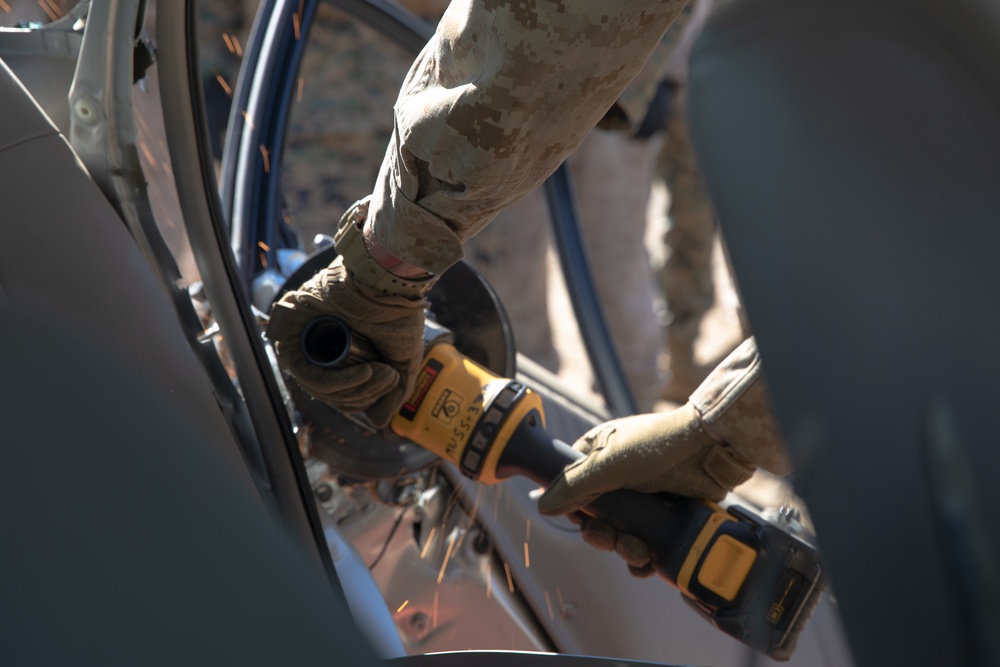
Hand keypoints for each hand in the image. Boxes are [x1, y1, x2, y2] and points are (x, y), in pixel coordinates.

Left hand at [265, 256, 425, 427]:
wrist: (388, 277)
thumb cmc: (396, 311)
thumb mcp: (402, 360)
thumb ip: (393, 392)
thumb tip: (378, 423)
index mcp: (342, 354)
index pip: (342, 394)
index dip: (365, 398)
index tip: (390, 383)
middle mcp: (319, 348)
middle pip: (331, 396)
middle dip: (364, 395)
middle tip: (388, 379)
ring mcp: (304, 341)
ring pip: (320, 389)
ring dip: (355, 389)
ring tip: (380, 373)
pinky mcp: (292, 334)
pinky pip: (309, 374)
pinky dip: (338, 381)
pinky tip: (365, 372)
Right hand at [536, 403, 755, 575]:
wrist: (710, 449)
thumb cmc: (659, 444)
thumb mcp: (608, 464)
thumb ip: (573, 486)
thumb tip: (543, 505)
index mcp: (598, 457)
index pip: (572, 489)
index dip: (574, 509)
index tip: (583, 520)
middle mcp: (617, 478)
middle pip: (596, 518)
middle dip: (602, 535)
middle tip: (612, 538)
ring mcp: (641, 497)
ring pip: (620, 533)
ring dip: (624, 549)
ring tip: (639, 550)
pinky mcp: (663, 514)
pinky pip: (645, 543)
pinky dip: (643, 557)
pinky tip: (648, 561)